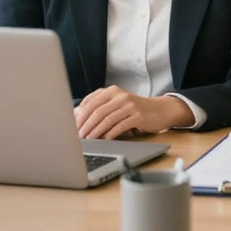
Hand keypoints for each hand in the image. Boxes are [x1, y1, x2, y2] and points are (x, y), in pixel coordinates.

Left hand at [74, 87, 192, 139]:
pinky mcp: (138, 115)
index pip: (90, 102)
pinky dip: (109, 134)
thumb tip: (75, 118)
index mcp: (112, 91)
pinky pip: (120, 126)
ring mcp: (130, 104)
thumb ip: (98, 108)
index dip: (79, 116)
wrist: (159, 110)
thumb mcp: (115, 105)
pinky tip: (104, 140)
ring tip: (87, 140)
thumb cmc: (133, 110)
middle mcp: (121, 95)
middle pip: (97, 111)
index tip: (70, 128)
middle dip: (85, 125)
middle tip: (77, 137)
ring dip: (95, 132)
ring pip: (107, 119)